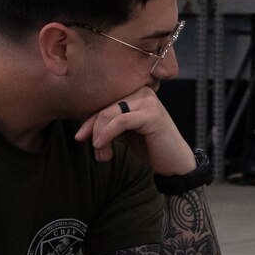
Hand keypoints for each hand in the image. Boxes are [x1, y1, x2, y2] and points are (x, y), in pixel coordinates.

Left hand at [74, 85, 196, 175]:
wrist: (175, 163)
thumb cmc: (151, 147)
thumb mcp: (125, 133)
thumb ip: (108, 126)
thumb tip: (83, 129)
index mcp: (136, 93)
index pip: (105, 103)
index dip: (90, 120)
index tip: (80, 137)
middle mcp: (143, 92)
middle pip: (105, 107)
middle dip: (93, 129)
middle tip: (94, 150)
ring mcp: (148, 102)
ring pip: (110, 113)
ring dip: (99, 135)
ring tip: (101, 153)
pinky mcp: (151, 114)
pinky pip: (121, 121)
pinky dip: (106, 134)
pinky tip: (100, 145)